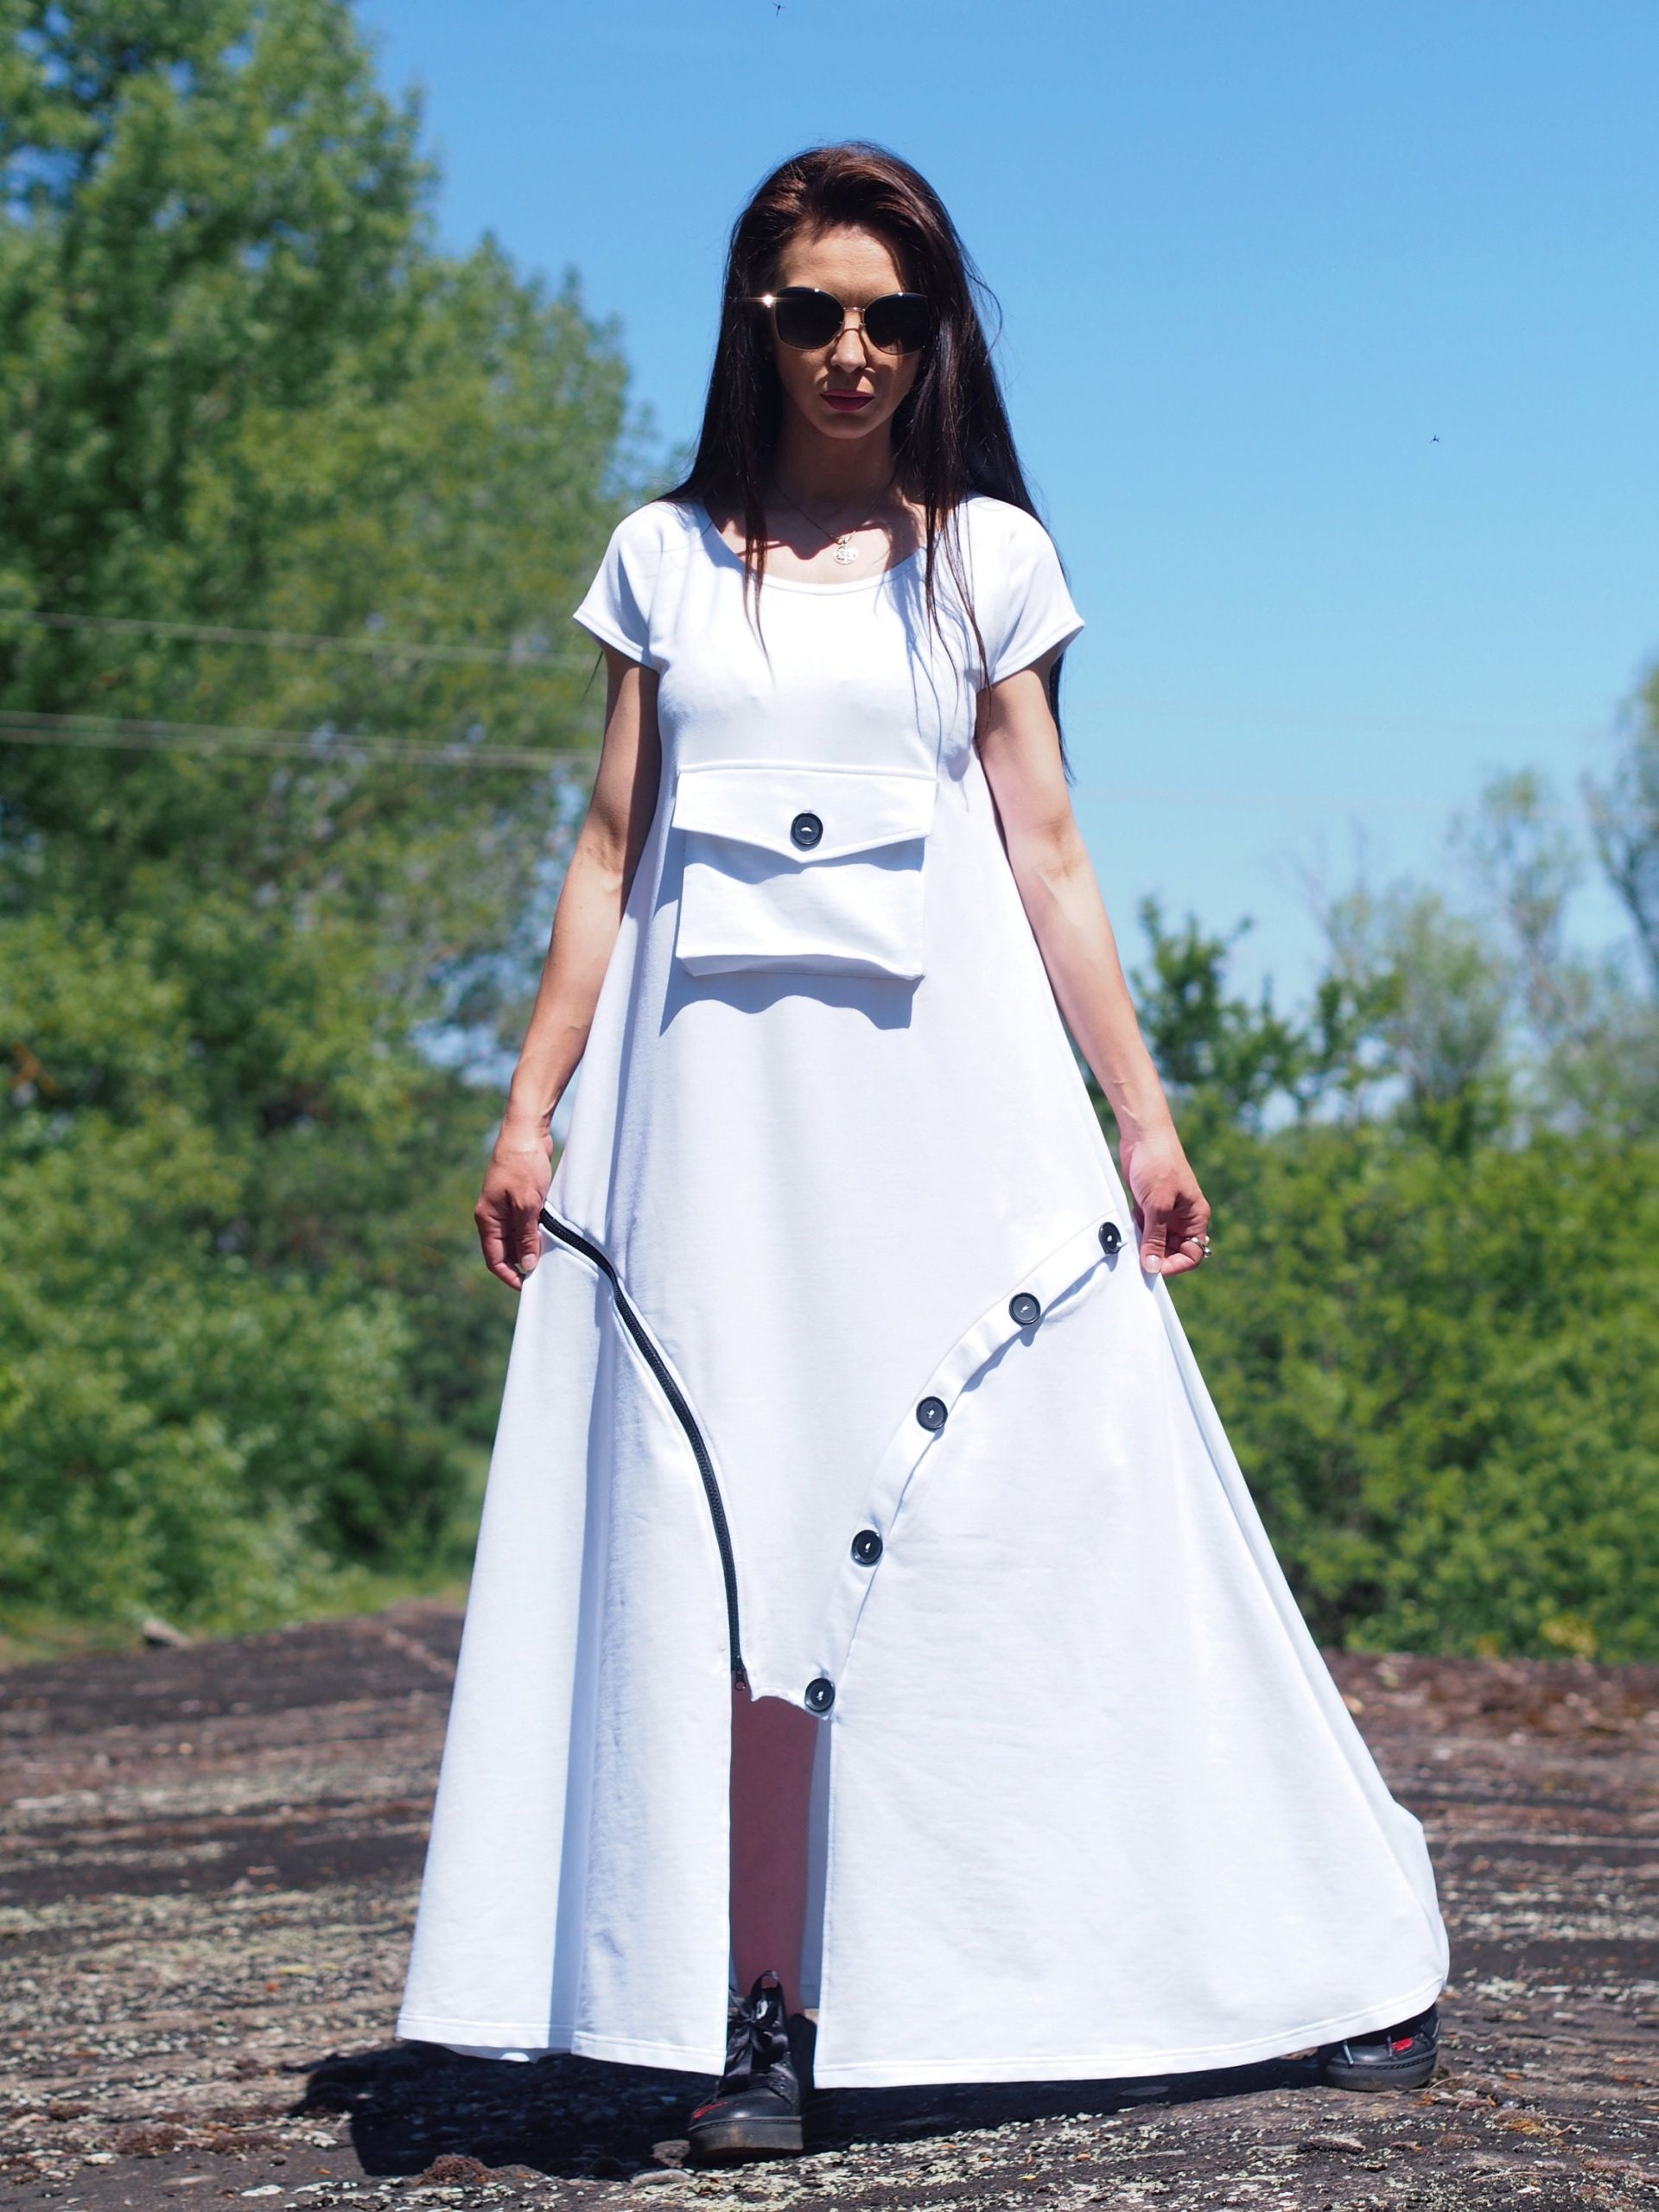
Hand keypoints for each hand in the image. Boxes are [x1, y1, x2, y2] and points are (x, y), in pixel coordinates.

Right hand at [475, 1119, 553, 1289]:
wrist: (527, 1132)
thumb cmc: (522, 1166)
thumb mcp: (527, 1204)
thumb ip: (526, 1236)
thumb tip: (526, 1266)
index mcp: (488, 1219)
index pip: (495, 1259)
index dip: (510, 1276)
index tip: (529, 1287)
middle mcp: (494, 1216)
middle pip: (507, 1251)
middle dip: (524, 1262)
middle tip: (547, 1271)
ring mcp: (507, 1208)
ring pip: (519, 1238)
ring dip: (533, 1246)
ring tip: (553, 1253)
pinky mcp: (520, 1199)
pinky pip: (527, 1224)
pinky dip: (538, 1231)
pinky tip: (554, 1234)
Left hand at [1119, 1125, 1211, 1277]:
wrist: (1143, 1135)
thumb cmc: (1158, 1164)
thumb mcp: (1158, 1205)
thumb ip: (1155, 1238)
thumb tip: (1153, 1267)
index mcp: (1195, 1217)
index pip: (1193, 1254)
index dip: (1175, 1265)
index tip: (1154, 1268)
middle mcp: (1182, 1217)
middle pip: (1172, 1250)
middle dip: (1157, 1256)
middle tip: (1138, 1258)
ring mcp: (1165, 1212)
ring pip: (1156, 1241)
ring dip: (1144, 1244)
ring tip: (1132, 1240)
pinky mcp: (1148, 1206)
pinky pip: (1143, 1229)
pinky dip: (1135, 1232)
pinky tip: (1127, 1227)